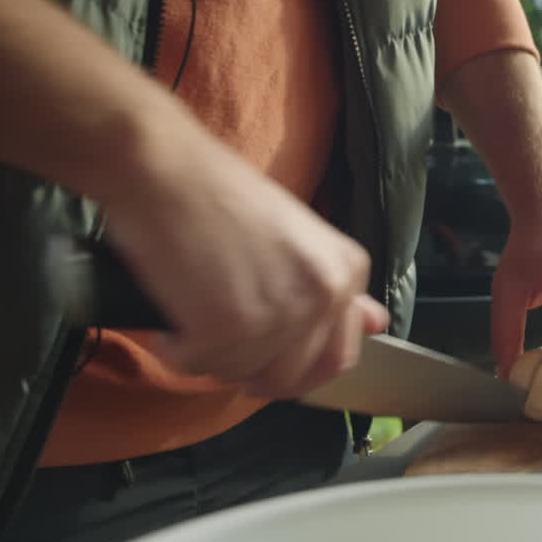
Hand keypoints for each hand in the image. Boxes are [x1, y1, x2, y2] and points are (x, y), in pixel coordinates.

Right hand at [100, 133, 387, 398]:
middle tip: (219, 339)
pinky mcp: (227, 327)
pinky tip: (173, 315)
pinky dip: (176, 349)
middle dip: (251, 368)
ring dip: (210, 355)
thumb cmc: (218, 194)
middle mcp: (324, 294)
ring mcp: (279, 314)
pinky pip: (199, 366)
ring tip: (193, 309)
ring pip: (242, 374)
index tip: (265, 351)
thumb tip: (378, 324)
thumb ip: (338, 290)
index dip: (294, 363)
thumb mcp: (299, 236)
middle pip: (291, 376)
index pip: (337, 355)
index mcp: (346, 272)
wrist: (163, 166)